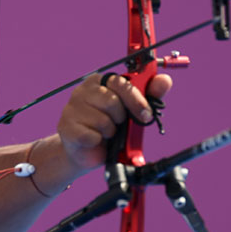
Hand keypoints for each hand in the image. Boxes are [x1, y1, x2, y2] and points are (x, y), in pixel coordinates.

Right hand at [57, 73, 172, 169]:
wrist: (87, 151)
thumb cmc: (111, 127)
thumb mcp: (133, 111)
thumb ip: (149, 94)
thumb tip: (164, 80)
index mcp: (101, 81)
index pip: (121, 83)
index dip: (136, 100)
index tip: (146, 114)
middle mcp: (84, 90)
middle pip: (112, 102)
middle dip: (121, 118)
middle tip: (119, 124)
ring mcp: (72, 107)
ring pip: (103, 121)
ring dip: (109, 132)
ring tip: (105, 132)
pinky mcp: (66, 126)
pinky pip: (91, 136)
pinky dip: (97, 142)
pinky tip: (94, 139)